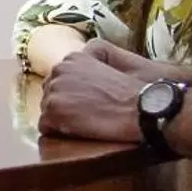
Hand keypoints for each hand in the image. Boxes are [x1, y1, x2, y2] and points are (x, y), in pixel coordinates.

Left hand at [39, 39, 157, 142]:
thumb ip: (93, 59)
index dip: (74, 96)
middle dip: (65, 106)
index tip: (90, 105)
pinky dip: (60, 133)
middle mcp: (59, 68)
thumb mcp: (116, 60)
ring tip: (88, 125)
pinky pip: (46, 127)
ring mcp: (54, 89)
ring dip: (63, 120)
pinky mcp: (54, 110)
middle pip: (51, 94)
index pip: (60, 80)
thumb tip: (81, 68)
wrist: (144, 110)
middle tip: (89, 117)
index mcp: (74, 57)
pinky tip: (80, 133)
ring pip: (48, 110)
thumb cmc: (137, 90)